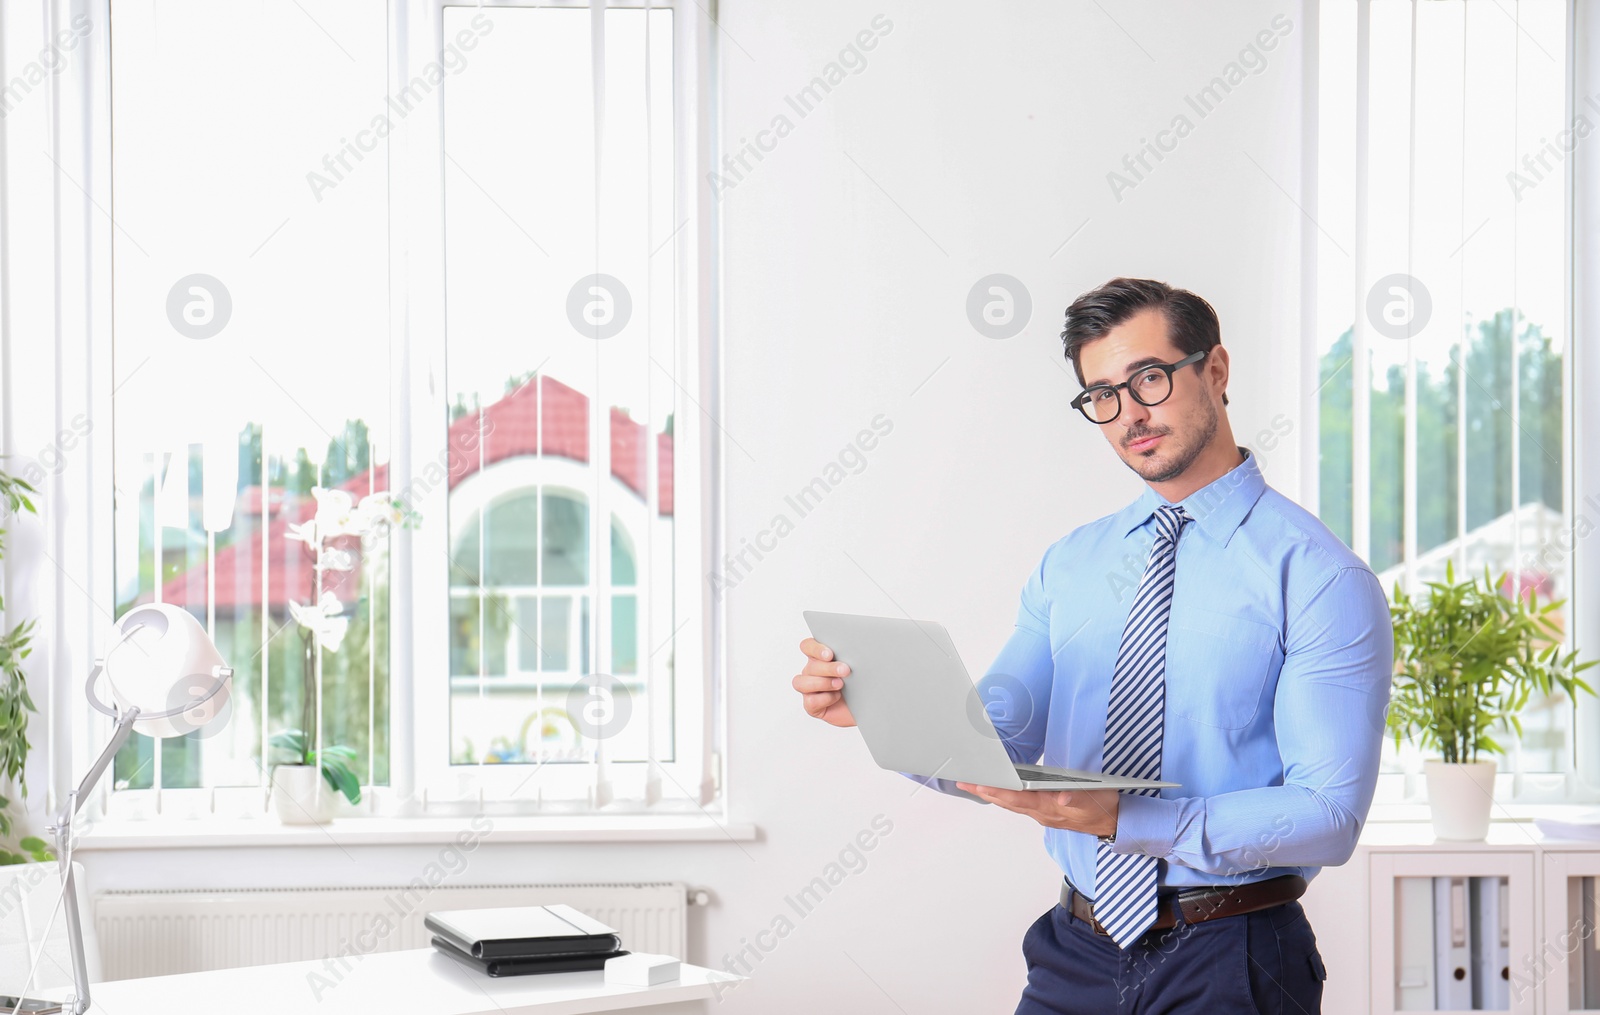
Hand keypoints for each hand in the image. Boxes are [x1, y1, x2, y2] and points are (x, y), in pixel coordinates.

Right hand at [793, 637, 855, 726]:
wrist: (867, 704)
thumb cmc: (860, 683)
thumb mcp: (858, 665)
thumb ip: (851, 656)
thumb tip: (857, 649)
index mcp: (819, 656)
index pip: (807, 646)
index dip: (815, 649)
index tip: (830, 655)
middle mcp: (812, 671)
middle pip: (810, 666)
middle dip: (828, 668)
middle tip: (845, 670)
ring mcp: (809, 689)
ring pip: (802, 682)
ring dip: (823, 683)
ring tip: (840, 684)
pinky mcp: (811, 705)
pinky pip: (810, 701)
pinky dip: (824, 699)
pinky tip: (836, 697)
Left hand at [955, 783, 1119, 836]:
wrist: (1114, 823)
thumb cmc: (1103, 808)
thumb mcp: (1095, 800)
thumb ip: (1078, 799)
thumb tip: (1063, 795)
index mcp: (1050, 807)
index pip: (1017, 798)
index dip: (997, 790)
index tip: (978, 783)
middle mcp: (1042, 812)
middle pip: (1007, 801)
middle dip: (985, 792)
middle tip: (963, 782)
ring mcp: (1043, 814)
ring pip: (1011, 804)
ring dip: (992, 794)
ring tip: (973, 785)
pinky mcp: (1046, 811)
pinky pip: (1019, 804)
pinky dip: (1005, 797)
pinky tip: (998, 791)